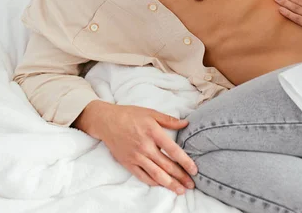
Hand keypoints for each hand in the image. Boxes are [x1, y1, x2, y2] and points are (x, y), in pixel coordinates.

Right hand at [76, 101, 196, 193]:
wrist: (107, 121)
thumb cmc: (130, 114)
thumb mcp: (150, 112)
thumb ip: (168, 120)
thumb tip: (186, 123)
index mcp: (152, 131)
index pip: (172, 149)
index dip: (185, 161)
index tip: (194, 169)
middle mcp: (145, 146)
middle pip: (166, 165)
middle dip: (180, 176)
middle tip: (192, 184)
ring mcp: (136, 156)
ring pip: (156, 174)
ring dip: (169, 183)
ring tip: (180, 190)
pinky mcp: (128, 163)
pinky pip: (143, 176)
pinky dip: (154, 182)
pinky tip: (162, 185)